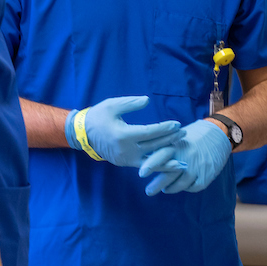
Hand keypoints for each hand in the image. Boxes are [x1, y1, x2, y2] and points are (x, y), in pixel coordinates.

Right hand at [65, 96, 182, 167]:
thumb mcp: (112, 105)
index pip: (150, 132)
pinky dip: (159, 164)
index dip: (164, 128)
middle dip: (170, 138)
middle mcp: (126, 150)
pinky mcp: (125, 163)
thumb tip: (147, 101)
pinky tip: (171, 164)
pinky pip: (145, 164)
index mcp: (123, 135)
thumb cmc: (98, 116)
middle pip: (153, 145)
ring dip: (167, 153)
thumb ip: (130, 103)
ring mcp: (126, 159)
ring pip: (151, 158)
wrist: (83, 134)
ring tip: (180, 146)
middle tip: (183, 132)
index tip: (176, 124)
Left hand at [138, 119, 231, 194]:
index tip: (141, 173)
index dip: (151, 164)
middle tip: (149, 191)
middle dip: (157, 184)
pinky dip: (187, 188)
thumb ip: (166, 148)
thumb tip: (147, 160)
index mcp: (178, 144)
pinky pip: (194, 187)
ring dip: (171, 188)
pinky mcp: (207, 173)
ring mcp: (198, 166)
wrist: (219, 134)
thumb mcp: (180, 137)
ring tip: (166, 189)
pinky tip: (183, 185)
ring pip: (181, 184)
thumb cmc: (194, 136)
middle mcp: (187, 155)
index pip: (162, 155)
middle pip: (169, 173)